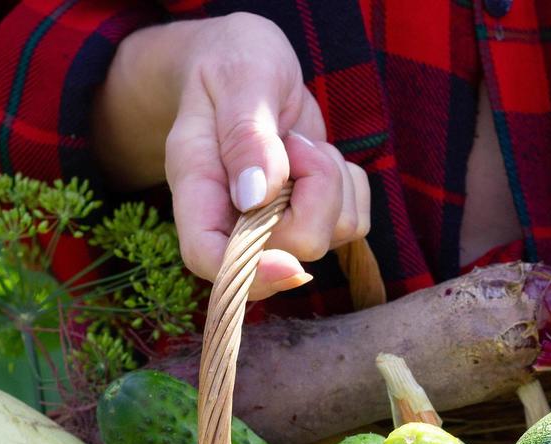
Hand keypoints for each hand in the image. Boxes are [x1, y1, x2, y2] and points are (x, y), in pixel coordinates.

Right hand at [94, 14, 370, 291]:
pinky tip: (315, 154)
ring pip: (330, 236)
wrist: (246, 64)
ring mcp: (275, 224)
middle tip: (292, 142)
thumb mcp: (241, 80)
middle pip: (292, 249)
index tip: (292, 263)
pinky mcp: (312, 218)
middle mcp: (232, 217)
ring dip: (331, 181)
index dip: (251, 273)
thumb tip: (256, 197)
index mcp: (196, 187)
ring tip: (297, 142)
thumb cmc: (234, 62)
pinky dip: (349, 184)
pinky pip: (354, 223)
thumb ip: (246, 136)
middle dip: (314, 191)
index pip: (209, 257)